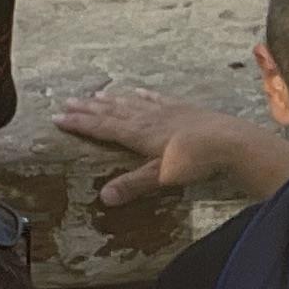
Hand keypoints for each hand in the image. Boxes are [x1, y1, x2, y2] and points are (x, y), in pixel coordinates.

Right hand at [55, 82, 288, 210]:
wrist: (230, 140)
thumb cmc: (196, 160)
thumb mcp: (161, 176)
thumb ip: (132, 184)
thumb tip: (103, 198)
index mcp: (138, 134)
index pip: (102, 127)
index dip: (79, 124)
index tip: (57, 118)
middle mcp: (147, 118)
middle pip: (111, 112)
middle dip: (87, 109)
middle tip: (65, 102)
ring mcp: (165, 111)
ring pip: (131, 103)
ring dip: (111, 100)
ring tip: (94, 95)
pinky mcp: (183, 108)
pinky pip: (156, 98)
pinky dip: (143, 95)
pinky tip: (137, 90)